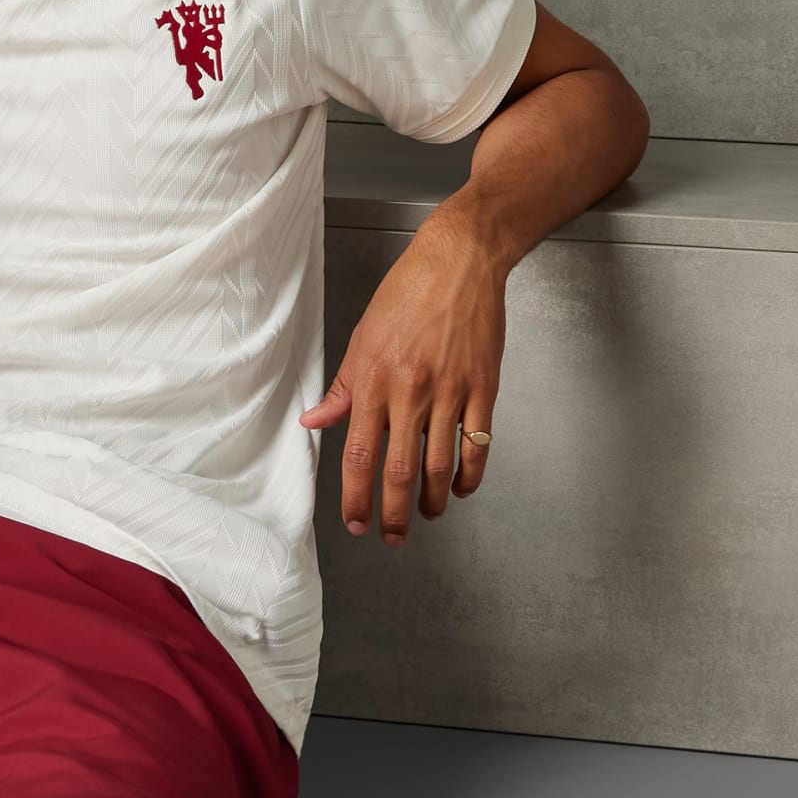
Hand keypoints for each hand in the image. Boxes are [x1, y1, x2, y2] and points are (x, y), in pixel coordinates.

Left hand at [296, 213, 505, 547]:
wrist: (460, 261)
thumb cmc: (408, 293)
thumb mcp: (362, 337)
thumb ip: (342, 388)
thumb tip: (314, 421)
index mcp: (374, 380)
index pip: (359, 454)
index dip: (355, 496)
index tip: (355, 521)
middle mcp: (411, 390)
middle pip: (399, 470)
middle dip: (393, 513)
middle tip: (391, 536)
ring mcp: (450, 391)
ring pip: (440, 465)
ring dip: (432, 501)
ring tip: (426, 516)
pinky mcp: (483, 388)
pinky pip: (477, 445)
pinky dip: (470, 475)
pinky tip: (461, 489)